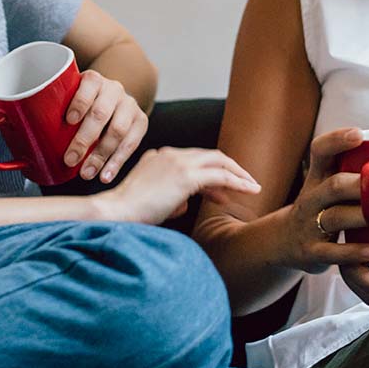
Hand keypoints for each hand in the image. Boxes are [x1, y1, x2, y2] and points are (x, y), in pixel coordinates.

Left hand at [64, 71, 147, 182]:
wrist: (113, 98)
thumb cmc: (84, 104)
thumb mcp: (71, 98)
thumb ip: (54, 109)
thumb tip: (20, 134)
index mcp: (94, 80)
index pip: (88, 85)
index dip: (79, 102)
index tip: (68, 120)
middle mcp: (114, 89)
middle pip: (101, 113)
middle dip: (84, 139)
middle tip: (69, 159)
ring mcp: (129, 105)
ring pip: (118, 130)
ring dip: (100, 156)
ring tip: (86, 173)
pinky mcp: (140, 121)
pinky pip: (131, 144)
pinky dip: (117, 163)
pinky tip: (106, 175)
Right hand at [97, 147, 260, 225]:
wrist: (114, 212)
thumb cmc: (128, 213)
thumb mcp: (149, 200)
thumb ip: (168, 197)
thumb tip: (183, 204)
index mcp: (159, 157)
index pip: (193, 160)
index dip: (211, 174)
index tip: (220, 191)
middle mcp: (170, 154)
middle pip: (210, 156)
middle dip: (231, 169)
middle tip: (246, 182)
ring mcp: (178, 163)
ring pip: (219, 162)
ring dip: (238, 174)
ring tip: (254, 186)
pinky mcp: (186, 176)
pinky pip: (220, 176)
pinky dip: (238, 182)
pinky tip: (250, 190)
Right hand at [283, 127, 368, 273]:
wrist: (283, 241)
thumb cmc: (321, 209)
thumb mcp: (327, 187)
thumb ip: (355, 175)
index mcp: (318, 177)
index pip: (320, 151)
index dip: (337, 141)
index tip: (359, 135)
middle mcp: (312, 198)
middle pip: (334, 186)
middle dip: (365, 185)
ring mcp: (309, 224)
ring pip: (335, 217)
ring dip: (364, 214)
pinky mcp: (311, 251)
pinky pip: (332, 252)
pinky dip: (352, 251)